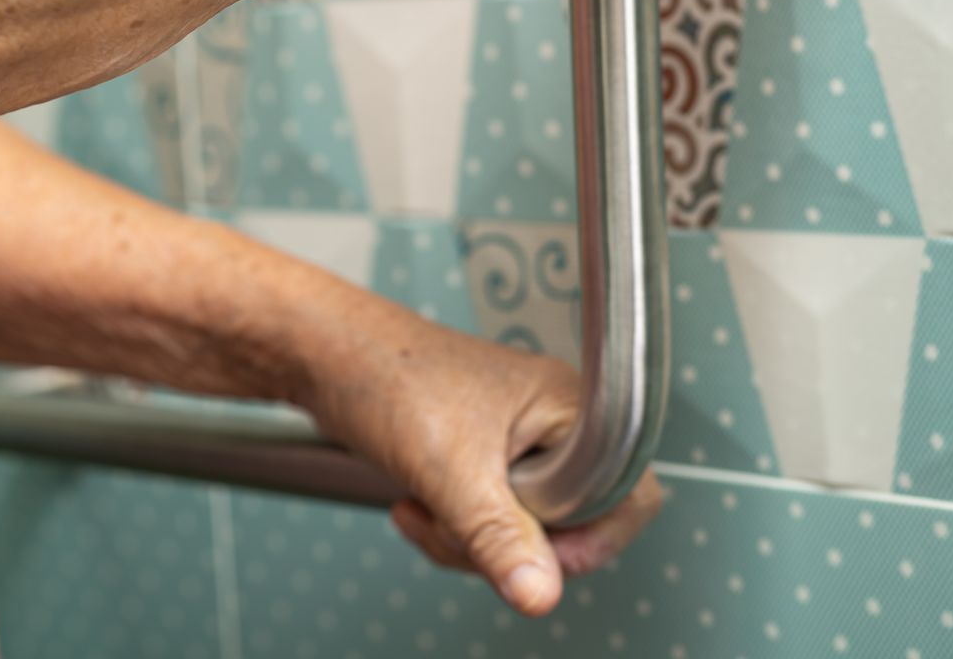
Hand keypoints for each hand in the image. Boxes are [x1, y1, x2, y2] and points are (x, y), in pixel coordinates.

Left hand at [296, 297, 662, 615]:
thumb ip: (499, 537)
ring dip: (469, 539)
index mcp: (567, 407)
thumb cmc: (386, 375)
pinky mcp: (481, 459)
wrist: (325, 358)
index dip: (592, 536)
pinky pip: (489, 519)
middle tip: (460, 525)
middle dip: (507, 544)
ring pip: (523, 531)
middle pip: (571, 525)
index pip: (628, 493)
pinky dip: (452, 528)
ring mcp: (516, 443)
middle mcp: (550, 423)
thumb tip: (540, 594)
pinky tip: (417, 505)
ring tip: (427, 508)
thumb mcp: (448, 468)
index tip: (542, 554)